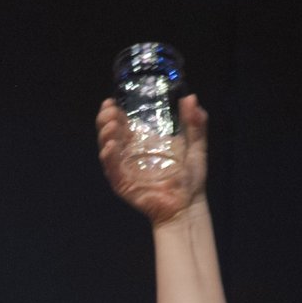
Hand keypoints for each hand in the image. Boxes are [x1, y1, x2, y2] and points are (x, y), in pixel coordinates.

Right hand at [96, 92, 208, 223]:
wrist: (188, 205)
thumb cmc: (190, 179)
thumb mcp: (196, 146)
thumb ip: (195, 123)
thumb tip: (191, 97)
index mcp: (144, 144)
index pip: (124, 124)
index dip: (116, 112)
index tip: (114, 101)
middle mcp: (130, 154)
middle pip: (111, 133)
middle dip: (106, 120)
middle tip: (109, 109)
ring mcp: (125, 169)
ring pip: (107, 149)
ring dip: (105, 135)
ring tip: (111, 124)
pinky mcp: (123, 184)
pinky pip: (112, 169)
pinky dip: (109, 157)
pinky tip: (110, 145)